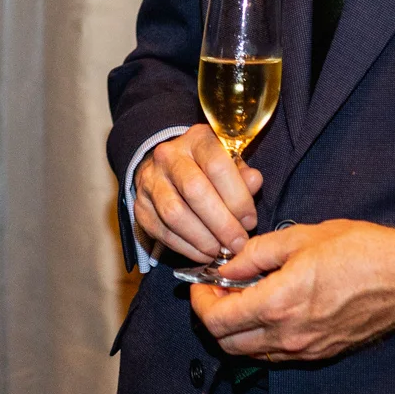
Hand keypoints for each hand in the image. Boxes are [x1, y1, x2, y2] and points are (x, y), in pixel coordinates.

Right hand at [133, 124, 264, 263]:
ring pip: (175, 214)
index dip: (237, 197)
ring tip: (221, 251)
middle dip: (221, 224)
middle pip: (194, 190)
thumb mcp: (230, 164)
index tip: (250, 221)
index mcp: (197, 140)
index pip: (217, 165)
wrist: (168, 170)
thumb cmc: (208, 169)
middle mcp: (168, 156)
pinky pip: (163, 232)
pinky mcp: (140, 207)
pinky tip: (204, 253)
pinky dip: (186, 248)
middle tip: (238, 244)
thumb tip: (253, 181)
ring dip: (203, 239)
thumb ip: (243, 175)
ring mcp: (150, 181)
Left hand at [191, 220, 394, 362]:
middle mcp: (288, 336)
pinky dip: (261, 338)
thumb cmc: (361, 251)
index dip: (200, 302)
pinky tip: (270, 309)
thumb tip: (228, 265)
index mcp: (278, 304)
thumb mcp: (301, 238)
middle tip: (217, 291)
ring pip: (250, 353)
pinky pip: (276, 355)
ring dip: (236, 330)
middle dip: (212, 318)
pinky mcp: (321, 354)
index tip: (203, 283)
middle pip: (226, 345)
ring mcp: (305, 350)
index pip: (216, 320)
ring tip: (243, 297)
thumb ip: (256, 254)